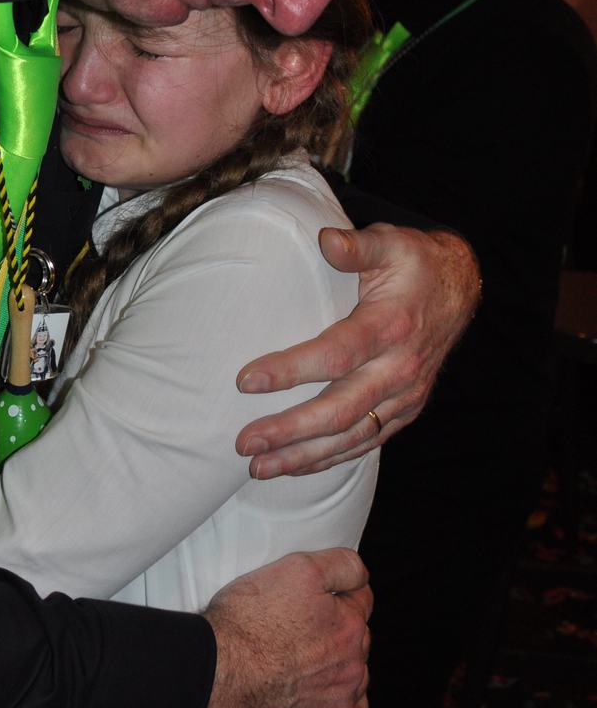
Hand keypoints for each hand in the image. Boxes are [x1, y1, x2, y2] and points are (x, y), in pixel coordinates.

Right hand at [198, 548, 371, 707]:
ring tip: (303, 662)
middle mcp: (352, 666)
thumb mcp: (298, 569)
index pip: (360, 599)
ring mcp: (339, 702)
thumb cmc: (248, 622)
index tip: (315, 594)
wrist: (215, 675)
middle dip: (337, 629)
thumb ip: (341, 566)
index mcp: (348, 626)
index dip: (337, 591)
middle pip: (357, 639)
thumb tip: (362, 575)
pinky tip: (328, 699)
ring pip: (354, 677)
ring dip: (339, 667)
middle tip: (299, 626)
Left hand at [234, 223, 478, 477]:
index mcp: (391, 327)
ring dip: (305, 456)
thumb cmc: (415, 263)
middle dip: (290, 431)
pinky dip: (331, 458)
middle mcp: (400, 368)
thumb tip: (326, 240)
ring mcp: (406, 395)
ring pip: (353, 436)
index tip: (246, 381)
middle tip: (245, 442)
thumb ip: (357, 245)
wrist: (461, 287)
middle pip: (340, 409)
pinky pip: (367, 441)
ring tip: (260, 468)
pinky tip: (296, 467)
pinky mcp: (406, 410)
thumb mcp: (391, 242)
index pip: (336, 355)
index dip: (291, 370)